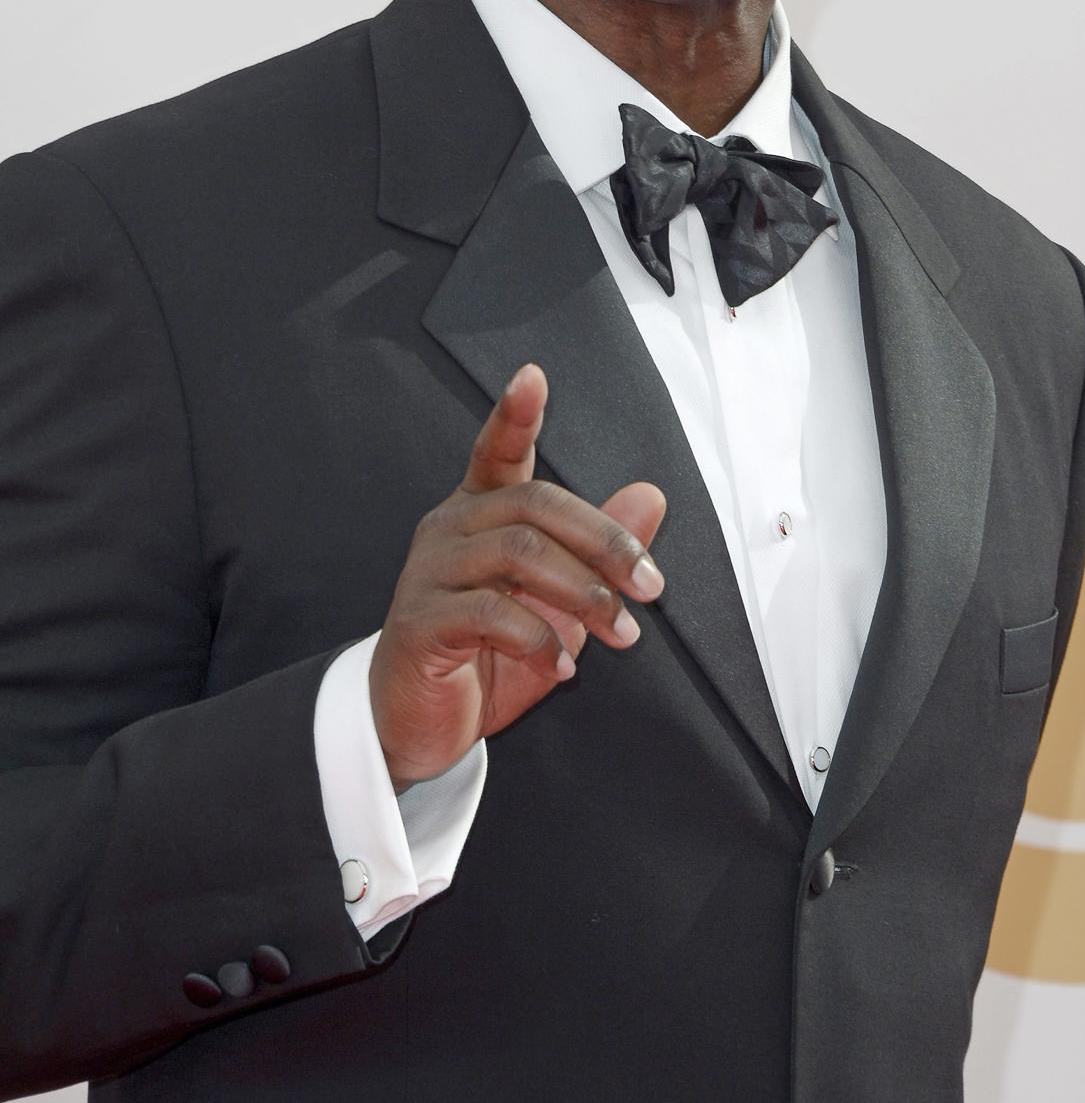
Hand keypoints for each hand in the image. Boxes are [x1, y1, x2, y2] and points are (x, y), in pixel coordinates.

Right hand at [368, 364, 665, 789]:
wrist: (416, 726)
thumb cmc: (486, 657)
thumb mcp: (557, 605)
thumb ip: (598, 553)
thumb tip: (651, 495)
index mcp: (479, 514)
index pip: (497, 451)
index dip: (515, 415)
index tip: (534, 376)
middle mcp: (450, 529)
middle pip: (535, 505)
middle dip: (605, 541)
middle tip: (651, 588)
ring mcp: (429, 573)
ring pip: (520, 553)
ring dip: (585, 594)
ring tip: (620, 634)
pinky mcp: (419, 622)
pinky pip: (491, 613)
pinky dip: (541, 639)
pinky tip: (563, 668)